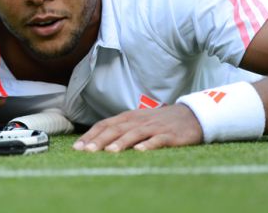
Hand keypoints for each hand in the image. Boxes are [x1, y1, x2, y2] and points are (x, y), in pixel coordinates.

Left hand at [73, 104, 202, 151]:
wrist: (190, 116)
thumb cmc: (159, 122)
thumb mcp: (138, 121)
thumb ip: (120, 129)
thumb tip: (96, 143)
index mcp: (129, 117)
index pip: (105, 124)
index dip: (91, 135)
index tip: (77, 147)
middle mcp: (139, 121)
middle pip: (116, 129)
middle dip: (100, 140)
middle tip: (87, 151)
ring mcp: (154, 127)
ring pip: (134, 133)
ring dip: (121, 142)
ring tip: (109, 152)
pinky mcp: (169, 135)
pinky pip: (157, 140)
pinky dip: (148, 145)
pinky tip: (140, 151)